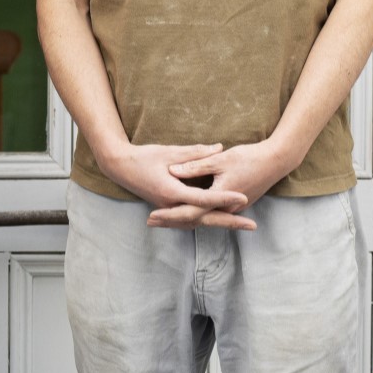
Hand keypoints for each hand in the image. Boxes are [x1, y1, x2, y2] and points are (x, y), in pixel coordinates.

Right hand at [95, 142, 250, 221]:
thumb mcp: (170, 151)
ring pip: (199, 222)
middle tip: (252, 226)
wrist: (120, 167)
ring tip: (242, 225)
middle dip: (231, 223)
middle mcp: (172, 206)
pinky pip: (190, 220)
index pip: (204, 198)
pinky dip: (206, 220)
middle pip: (206, 218)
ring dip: (220, 223)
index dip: (225, 198)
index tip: (244, 197)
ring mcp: (169, 210)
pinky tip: (219, 220)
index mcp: (172, 192)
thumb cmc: (143, 157)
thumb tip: (219, 147)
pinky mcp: (168, 210)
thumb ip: (196, 152)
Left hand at [146, 141, 296, 231]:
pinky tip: (184, 211)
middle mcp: (225, 208)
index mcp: (219, 198)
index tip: (152, 215)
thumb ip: (195, 165)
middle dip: (171, 220)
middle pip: (193, 219)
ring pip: (202, 218)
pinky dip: (195, 214)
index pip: (189, 212)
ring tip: (161, 218)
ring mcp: (231, 209)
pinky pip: (210, 213)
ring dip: (182, 218)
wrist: (276, 161)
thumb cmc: (249, 158)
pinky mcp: (234, 205)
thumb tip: (173, 170)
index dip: (169, 214)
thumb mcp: (220, 159)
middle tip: (150, 221)